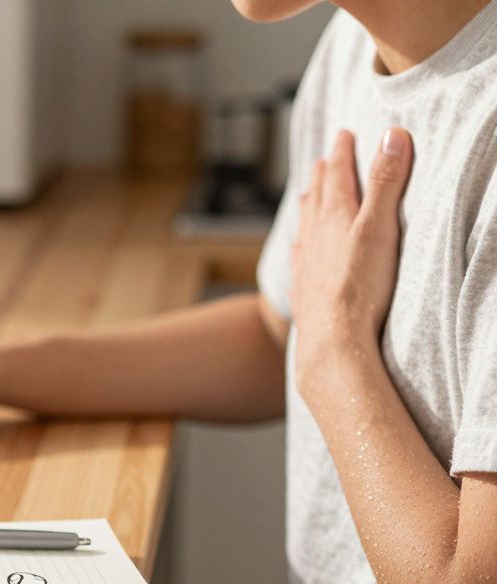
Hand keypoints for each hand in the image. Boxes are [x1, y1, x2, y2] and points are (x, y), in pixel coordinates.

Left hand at [291, 128, 412, 378]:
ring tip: (307, 194)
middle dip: (322, 175)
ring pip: (305, 225)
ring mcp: (307, 263)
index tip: (343, 134)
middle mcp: (313, 236)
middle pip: (317, 197)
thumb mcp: (380, 227)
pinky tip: (300, 247)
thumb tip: (392, 136)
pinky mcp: (306, 290)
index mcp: (333, 217)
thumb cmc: (359, 286)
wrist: (333, 341)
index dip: (341, 153)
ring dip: (309, 205)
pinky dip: (301, 243)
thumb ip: (386, 183)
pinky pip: (300, 258)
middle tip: (322, 160)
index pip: (336, 176)